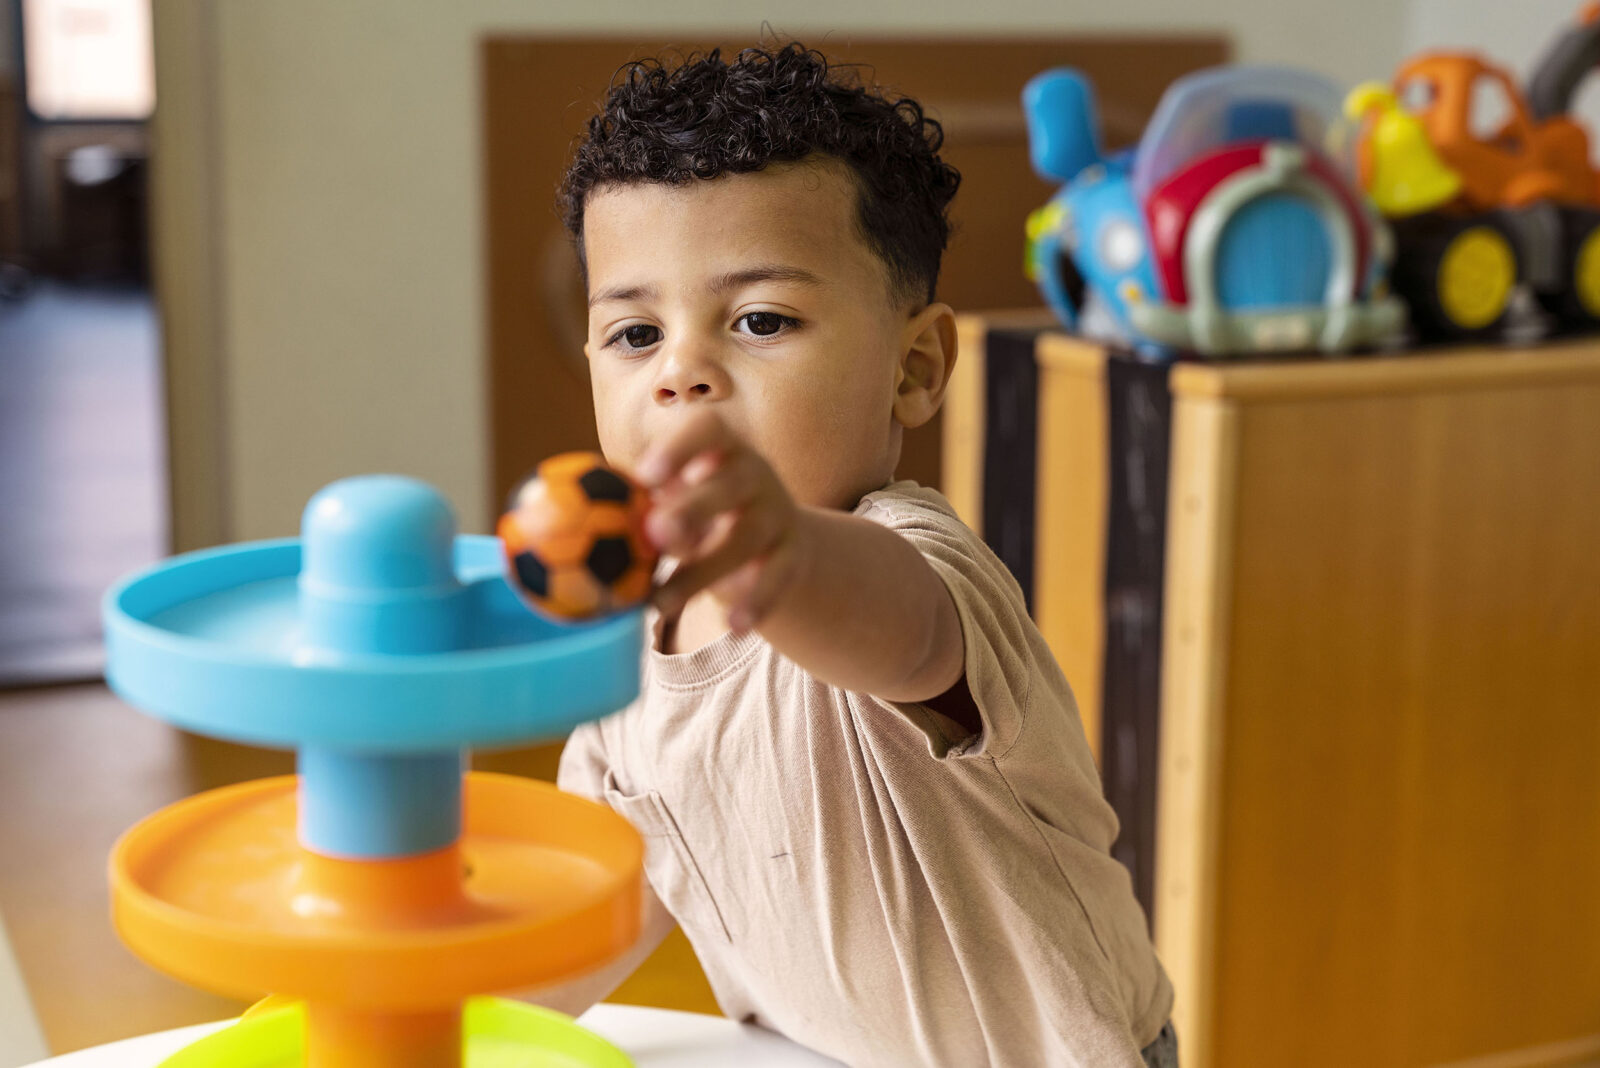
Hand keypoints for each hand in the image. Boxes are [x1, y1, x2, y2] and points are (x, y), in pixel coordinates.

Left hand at [636, 410, 805, 631]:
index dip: (678, 448)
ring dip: (703, 571)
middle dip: (695, 507)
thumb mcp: (679, 498)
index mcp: (721, 448)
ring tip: (659, 603)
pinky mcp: (794, 553)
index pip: (707, 430)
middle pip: (731, 484)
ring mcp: (779, 512)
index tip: (645, 475)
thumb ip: (647, 505)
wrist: (775, 539)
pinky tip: (733, 627)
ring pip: (747, 538)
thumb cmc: (702, 509)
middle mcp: (756, 473)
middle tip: (656, 532)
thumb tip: (588, 521)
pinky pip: (778, 577)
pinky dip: (757, 602)